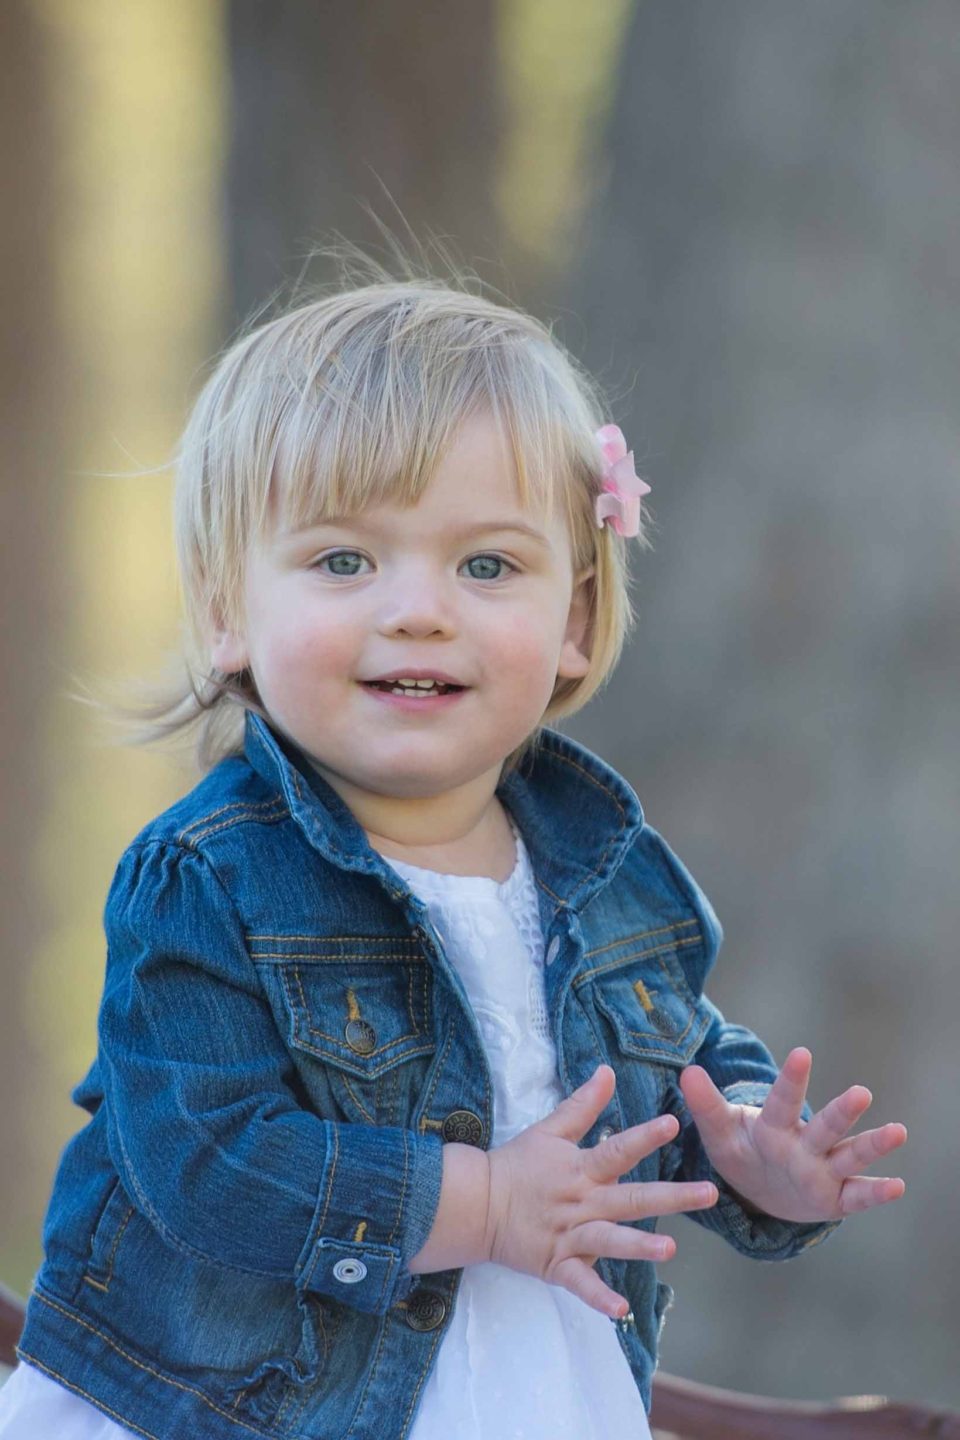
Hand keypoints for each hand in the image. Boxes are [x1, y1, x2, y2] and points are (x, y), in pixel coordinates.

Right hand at [484, 1064, 717, 1317]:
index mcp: (580, 1169)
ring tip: (669, 1250)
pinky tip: (621, 1309)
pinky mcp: (556, 1265)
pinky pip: (579, 1284)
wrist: (475, 1204)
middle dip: (671, 1197)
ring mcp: (569, 1236)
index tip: (672, 1124)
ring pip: (608, 1241)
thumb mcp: (548, 1130)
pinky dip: (598, 1297)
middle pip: (630, 1198)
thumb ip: (582, 1105)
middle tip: (710, 1194)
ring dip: (638, 1246)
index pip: (617, 1150)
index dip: (644, 1137)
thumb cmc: (517, 1165)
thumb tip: (607, 1071)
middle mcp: (580, 1202)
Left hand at [679, 1047, 906, 1222]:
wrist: (760, 1189)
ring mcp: (823, 1170)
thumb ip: (705, 1105)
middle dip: (841, 1112)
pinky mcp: (835, 1199)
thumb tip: (687, 1071)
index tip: (802, 1053)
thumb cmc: (742, 1150)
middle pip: (825, 1127)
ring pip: (850, 1155)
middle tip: (861, 1092)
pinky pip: (858, 1196)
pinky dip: (876, 1192)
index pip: (782, 1101)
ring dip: (872, 1145)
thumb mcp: (719, 1132)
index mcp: (774, 1126)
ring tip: (898, 1131)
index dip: (790, 1080)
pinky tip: (898, 1185)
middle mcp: (805, 1144)